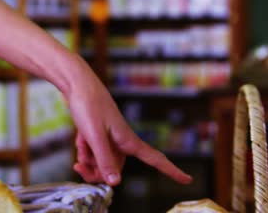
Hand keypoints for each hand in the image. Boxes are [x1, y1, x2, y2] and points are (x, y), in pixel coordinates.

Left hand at [65, 59, 192, 185]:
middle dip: (96, 172)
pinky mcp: (100, 136)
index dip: (172, 171)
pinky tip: (80, 139)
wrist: (78, 85)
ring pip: (101, 163)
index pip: (155, 159)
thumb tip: (115, 183)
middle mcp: (122, 143)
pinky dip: (84, 149)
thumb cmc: (89, 106)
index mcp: (128, 141)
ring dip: (88, 159)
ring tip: (81, 144)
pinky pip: (93, 153)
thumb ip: (105, 159)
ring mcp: (111, 140)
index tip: (189, 180)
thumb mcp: (95, 136)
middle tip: (79, 166)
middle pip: (115, 171)